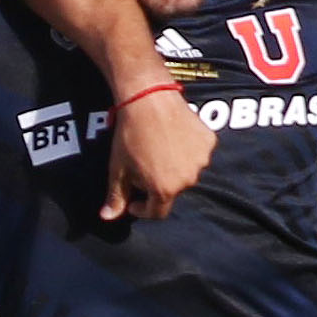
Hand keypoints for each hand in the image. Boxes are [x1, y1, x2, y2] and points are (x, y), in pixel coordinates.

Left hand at [101, 85, 213, 220]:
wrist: (148, 98)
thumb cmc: (130, 134)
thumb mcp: (117, 168)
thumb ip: (116, 197)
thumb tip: (107, 217)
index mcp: (165, 189)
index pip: (157, 212)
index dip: (142, 209)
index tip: (133, 199)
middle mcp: (188, 179)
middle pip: (173, 191)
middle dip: (157, 184)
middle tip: (144, 165)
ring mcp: (201, 160)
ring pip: (186, 172)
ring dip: (174, 167)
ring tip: (160, 149)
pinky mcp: (209, 142)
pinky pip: (198, 153)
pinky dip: (187, 150)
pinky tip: (174, 137)